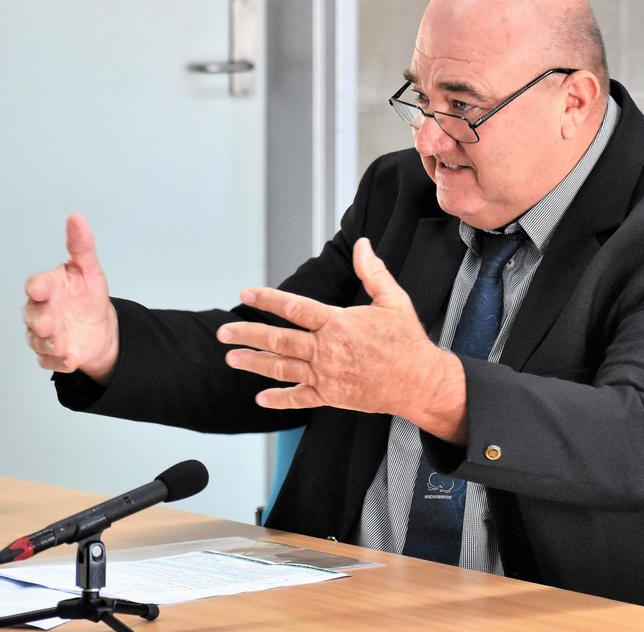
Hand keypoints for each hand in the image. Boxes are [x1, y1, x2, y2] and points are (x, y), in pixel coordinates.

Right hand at [23, 214, 118, 382]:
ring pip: (39, 341)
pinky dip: (60, 362)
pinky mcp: (51, 355)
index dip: (37, 287)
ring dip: (50, 344)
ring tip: (65, 345)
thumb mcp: (90, 270)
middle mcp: (41, 310)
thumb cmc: (87, 295)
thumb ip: (82, 246)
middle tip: (50, 323)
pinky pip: (50, 361)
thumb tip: (76, 218)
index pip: (36, 286)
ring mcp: (44, 334)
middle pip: (33, 316)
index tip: (40, 288)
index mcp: (48, 287)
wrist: (99, 326)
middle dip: (40, 320)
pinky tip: (71, 358)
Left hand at [217, 238, 468, 443]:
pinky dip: (278, 398)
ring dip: (254, 363)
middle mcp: (327, 350)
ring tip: (231, 358)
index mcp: (339, 323)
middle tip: (223, 331)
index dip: (268, 299)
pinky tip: (260, 397)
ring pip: (282, 368)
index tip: (246, 293)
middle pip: (279, 340)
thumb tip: (364, 245)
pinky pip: (299, 398)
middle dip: (248, 334)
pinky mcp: (331, 396)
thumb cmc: (407, 341)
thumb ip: (373, 272)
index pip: (294, 308)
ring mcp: (326, 375)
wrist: (419, 382)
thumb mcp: (393, 300)